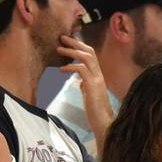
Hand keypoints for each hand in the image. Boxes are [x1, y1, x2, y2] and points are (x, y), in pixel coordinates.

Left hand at [57, 35, 112, 153]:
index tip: (68, 41)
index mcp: (98, 76)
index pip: (90, 55)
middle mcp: (99, 74)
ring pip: (86, 57)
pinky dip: (70, 66)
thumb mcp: (89, 95)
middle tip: (62, 37)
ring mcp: (97, 79)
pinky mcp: (93, 86)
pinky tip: (62, 69)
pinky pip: (81, 69)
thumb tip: (81, 81)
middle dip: (75, 42)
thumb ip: (86, 86)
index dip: (80, 46)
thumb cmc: (96, 112)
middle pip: (89, 51)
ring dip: (71, 51)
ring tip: (58, 48)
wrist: (103, 124)